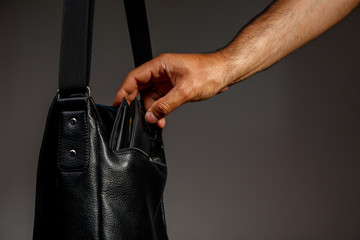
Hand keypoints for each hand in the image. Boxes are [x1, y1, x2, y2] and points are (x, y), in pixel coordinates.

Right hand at [113, 52, 229, 127]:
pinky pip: (160, 99)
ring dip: (152, 109)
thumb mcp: (185, 91)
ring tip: (156, 121)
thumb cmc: (209, 72)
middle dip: (137, 103)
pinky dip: (160, 109)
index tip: (118, 103)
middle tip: (133, 116)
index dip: (123, 90)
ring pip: (150, 96)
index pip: (135, 77)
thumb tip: (151, 116)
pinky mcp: (173, 87)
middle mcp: (161, 71)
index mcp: (160, 65)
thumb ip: (165, 105)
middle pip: (140, 87)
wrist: (224, 72)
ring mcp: (167, 80)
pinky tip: (162, 118)